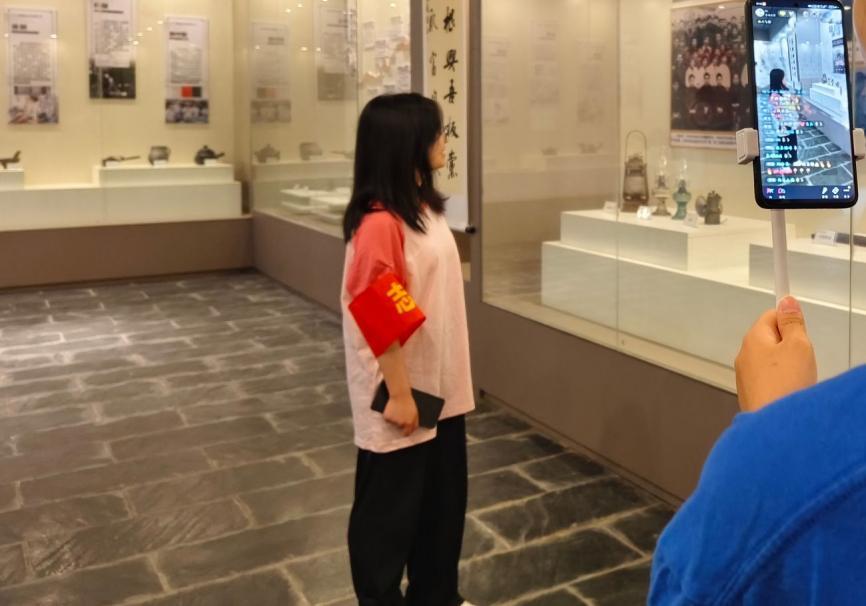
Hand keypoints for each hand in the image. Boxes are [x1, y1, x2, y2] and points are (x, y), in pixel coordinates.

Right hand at [383, 392, 418, 436]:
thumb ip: (415, 422)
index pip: (407, 433)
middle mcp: (401, 424)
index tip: (404, 431)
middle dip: (399, 423)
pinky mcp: (387, 417)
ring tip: (396, 409)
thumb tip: (412, 430)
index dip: (405, 433)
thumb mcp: (415, 413)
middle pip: (399, 427)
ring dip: (393, 418)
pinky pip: (387, 419)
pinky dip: (388, 415)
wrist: (400, 394)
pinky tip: (391, 409)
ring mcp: (394, 421)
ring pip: (393, 423)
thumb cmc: (409, 402)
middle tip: (399, 416)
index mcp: (409, 424)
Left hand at [735, 296, 816, 412]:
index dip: (788, 320)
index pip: (770, 316)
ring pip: (770, 361)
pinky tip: (790, 392)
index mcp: (753, 339)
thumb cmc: (785, 384)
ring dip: (786, 366)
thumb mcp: (798, 345)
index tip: (801, 330)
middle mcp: (743, 355)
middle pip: (770, 339)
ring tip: (797, 379)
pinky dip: (781, 382)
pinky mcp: (750, 394)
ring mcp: (745, 376)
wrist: (774, 426)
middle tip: (802, 359)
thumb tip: (786, 302)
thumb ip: (792, 322)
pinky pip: (769, 379)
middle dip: (790, 346)